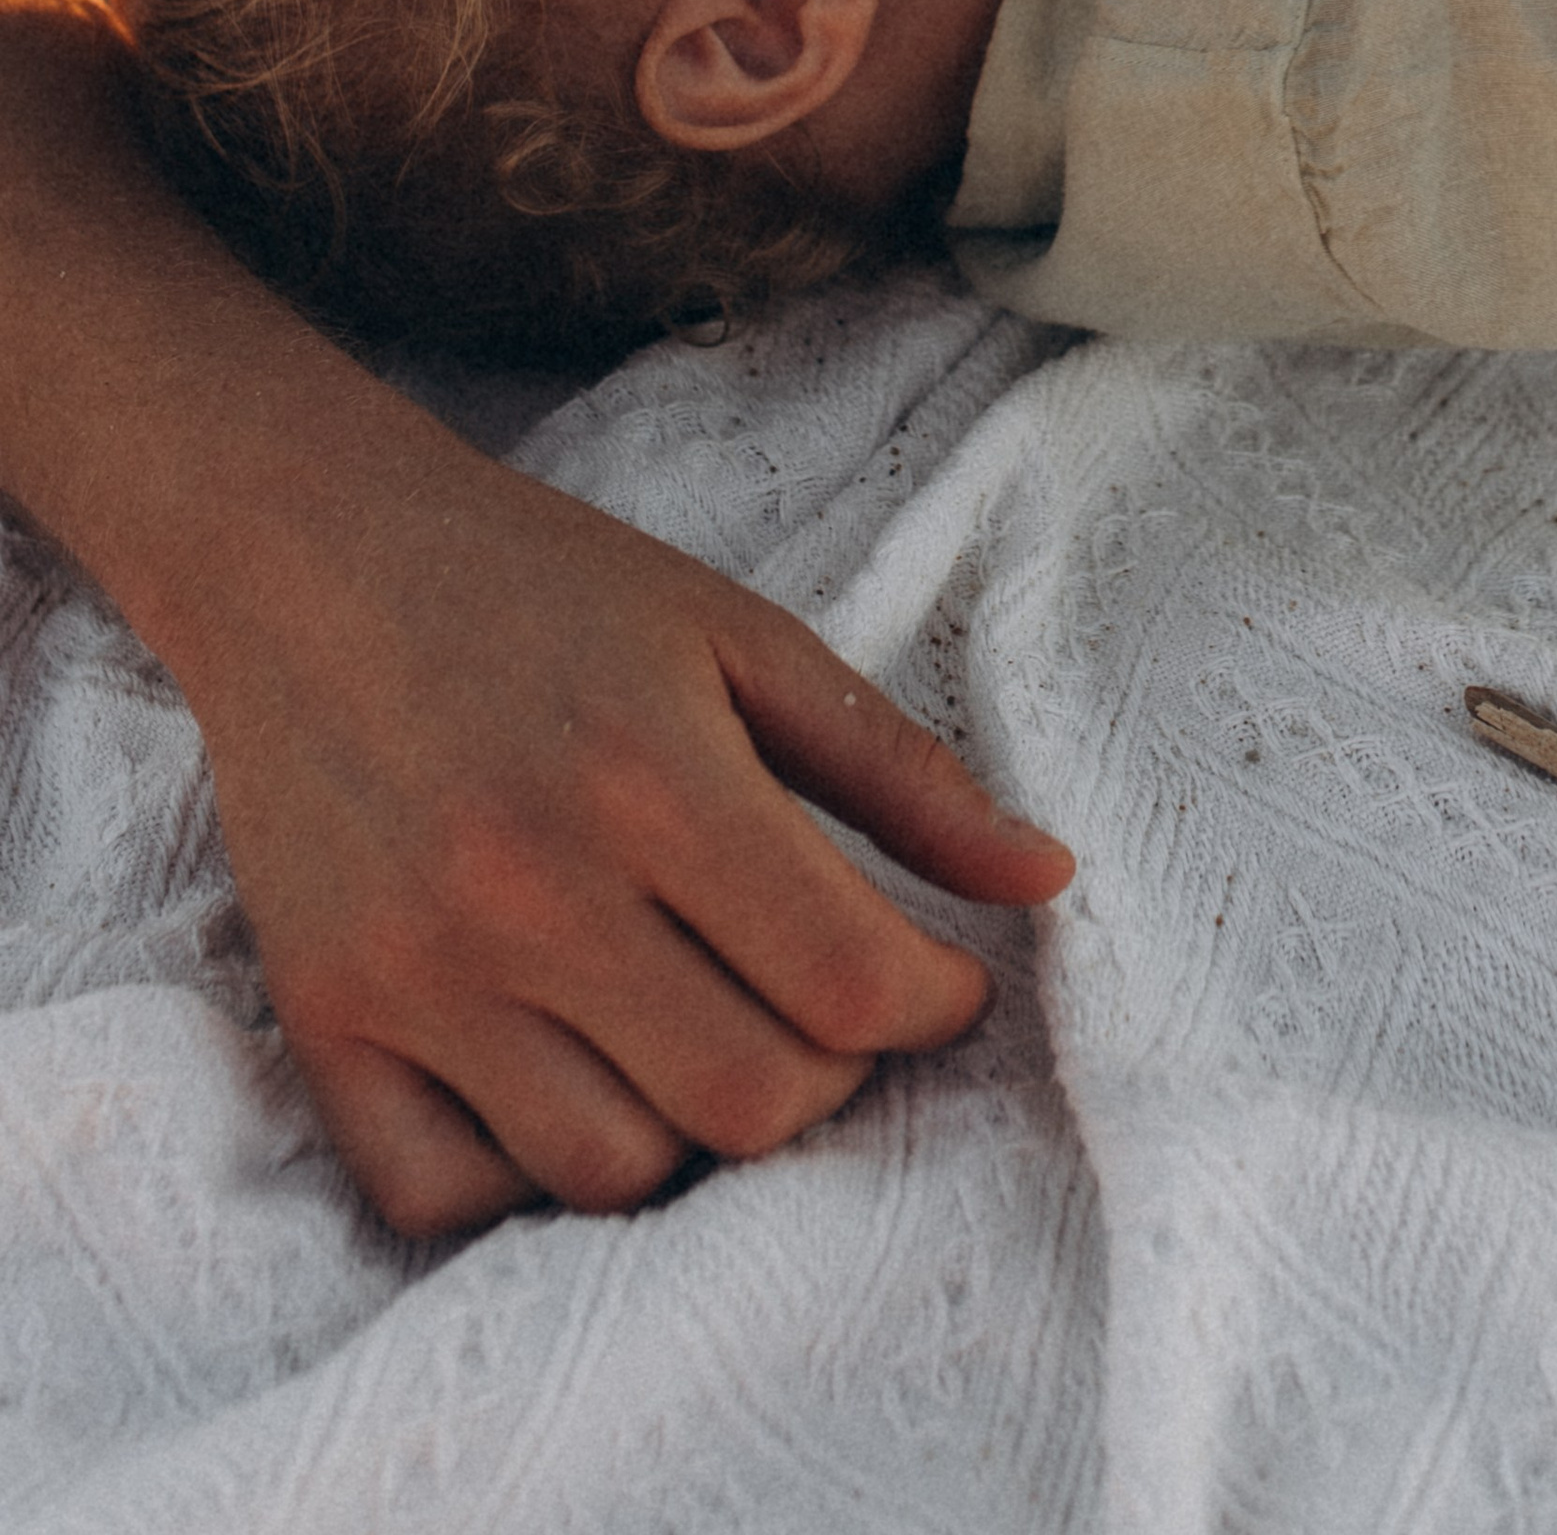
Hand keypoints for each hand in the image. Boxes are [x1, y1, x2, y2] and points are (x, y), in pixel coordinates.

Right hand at [189, 432, 1073, 1236]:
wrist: (312, 558)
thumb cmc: (550, 588)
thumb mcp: (743, 637)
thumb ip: (901, 770)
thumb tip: (1048, 879)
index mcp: (654, 778)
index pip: (846, 982)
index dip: (932, 1004)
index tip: (940, 978)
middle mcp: (528, 890)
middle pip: (749, 1101)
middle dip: (834, 1074)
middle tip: (831, 1007)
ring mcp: (415, 971)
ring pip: (613, 1170)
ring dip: (695, 1128)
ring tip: (712, 1031)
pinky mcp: (325, 1021)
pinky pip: (448, 1195)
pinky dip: (530, 1171)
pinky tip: (578, 1072)